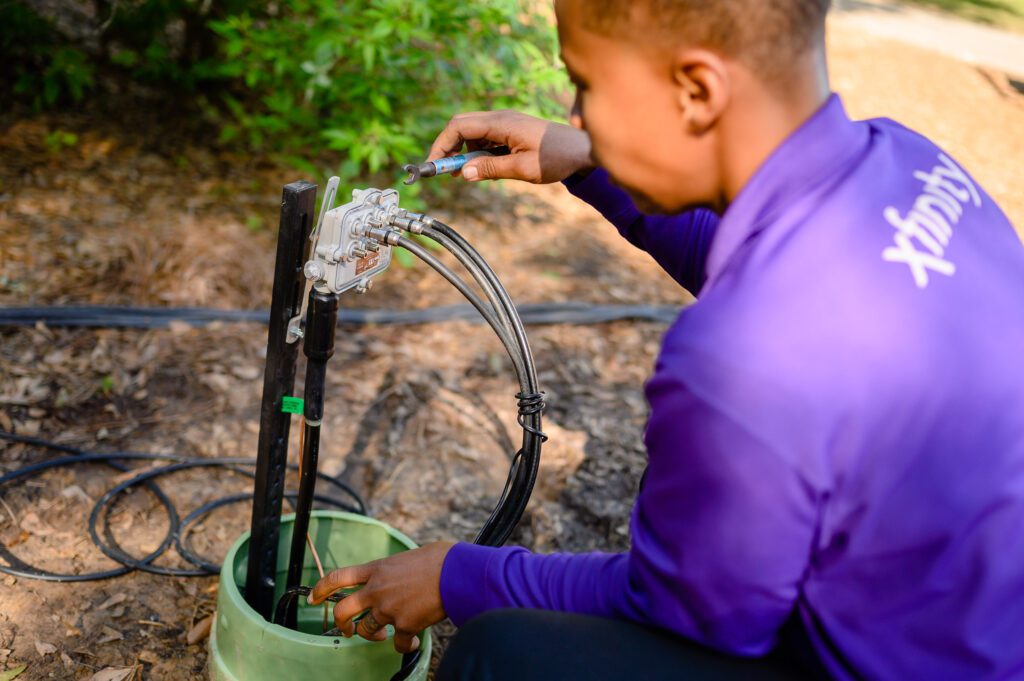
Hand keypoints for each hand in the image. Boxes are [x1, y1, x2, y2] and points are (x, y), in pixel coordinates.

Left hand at [308, 541, 454, 653]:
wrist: (457, 573)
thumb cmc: (440, 559)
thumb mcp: (407, 557)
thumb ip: (394, 569)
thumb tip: (398, 575)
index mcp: (376, 569)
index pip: (337, 577)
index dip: (321, 589)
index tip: (313, 597)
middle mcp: (377, 590)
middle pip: (343, 610)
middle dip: (341, 624)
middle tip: (347, 629)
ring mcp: (389, 609)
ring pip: (367, 630)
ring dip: (374, 636)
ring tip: (384, 635)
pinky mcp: (404, 625)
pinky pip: (397, 643)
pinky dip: (403, 645)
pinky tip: (412, 642)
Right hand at [427, 110, 593, 183]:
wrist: (582, 150)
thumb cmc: (556, 158)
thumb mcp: (522, 169)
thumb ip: (491, 169)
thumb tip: (463, 172)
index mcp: (501, 123)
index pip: (458, 127)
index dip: (441, 145)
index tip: (433, 165)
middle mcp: (500, 118)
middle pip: (461, 126)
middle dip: (449, 147)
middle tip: (445, 171)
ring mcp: (506, 123)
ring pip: (473, 133)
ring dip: (465, 152)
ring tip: (468, 175)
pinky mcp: (511, 130)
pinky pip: (486, 138)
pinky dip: (479, 152)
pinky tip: (484, 169)